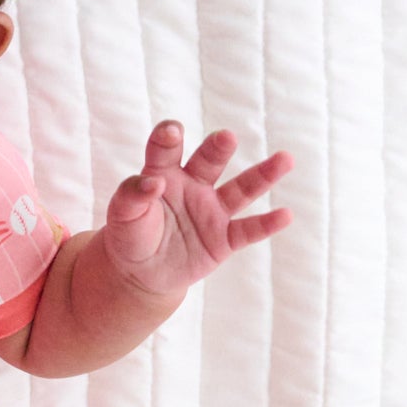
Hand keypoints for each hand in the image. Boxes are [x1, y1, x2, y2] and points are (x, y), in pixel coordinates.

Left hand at [100, 121, 294, 298]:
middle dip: (218, 149)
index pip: (165, 149)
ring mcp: (212, 211)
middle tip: (226, 137)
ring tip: (285, 159)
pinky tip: (285, 215)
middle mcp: (193, 185)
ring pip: (241, 189)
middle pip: (208, 161)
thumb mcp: (122, 216)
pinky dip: (266, 224)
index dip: (168, 138)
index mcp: (164, 173)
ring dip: (262, 175)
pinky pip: (248, 230)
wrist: (141, 273)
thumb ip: (131, 195)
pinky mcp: (224, 238)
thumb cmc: (131, 235)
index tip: (171, 133)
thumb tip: (153, 181)